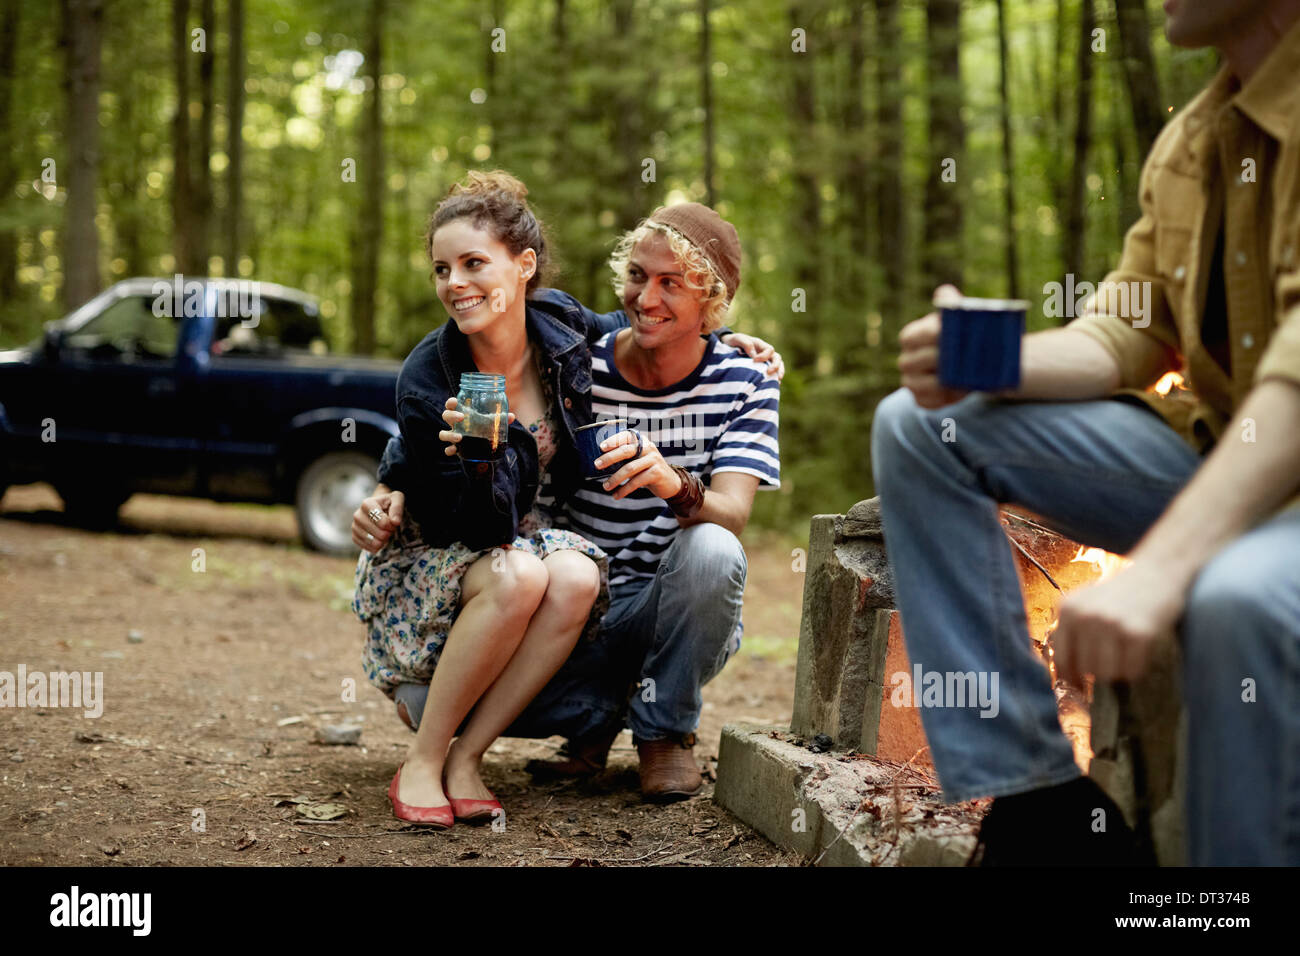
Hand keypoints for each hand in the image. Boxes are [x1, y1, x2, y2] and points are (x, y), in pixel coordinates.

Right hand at [352, 485, 405, 552]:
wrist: (379, 508)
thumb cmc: (389, 503)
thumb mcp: (397, 499)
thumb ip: (397, 508)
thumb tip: (395, 522)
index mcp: (367, 503)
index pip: (381, 521)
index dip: (391, 525)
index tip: (394, 523)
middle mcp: (357, 515)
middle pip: (378, 533)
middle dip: (388, 533)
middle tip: (390, 529)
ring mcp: (355, 526)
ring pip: (372, 541)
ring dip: (383, 541)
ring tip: (385, 534)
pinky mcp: (354, 536)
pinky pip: (366, 547)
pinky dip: (376, 547)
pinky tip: (380, 541)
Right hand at [438, 396, 514, 456]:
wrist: (482, 448)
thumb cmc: (484, 430)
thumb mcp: (491, 423)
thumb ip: (500, 419)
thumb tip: (511, 416)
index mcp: (461, 414)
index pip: (452, 405)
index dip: (451, 402)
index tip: (455, 401)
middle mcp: (455, 425)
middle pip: (446, 416)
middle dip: (451, 415)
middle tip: (461, 417)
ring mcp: (453, 436)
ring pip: (443, 434)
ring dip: (449, 434)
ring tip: (459, 437)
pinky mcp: (455, 449)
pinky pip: (447, 450)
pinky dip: (449, 450)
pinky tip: (455, 450)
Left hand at [596, 431, 682, 500]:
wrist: (670, 482)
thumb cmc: (646, 470)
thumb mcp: (637, 460)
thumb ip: (624, 457)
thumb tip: (599, 463)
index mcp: (641, 441)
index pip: (626, 436)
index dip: (613, 440)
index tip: (601, 447)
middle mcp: (648, 447)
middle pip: (626, 450)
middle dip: (610, 458)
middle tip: (597, 465)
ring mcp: (654, 459)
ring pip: (630, 468)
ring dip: (615, 478)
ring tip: (605, 487)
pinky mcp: (657, 473)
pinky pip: (637, 482)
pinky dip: (624, 490)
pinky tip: (616, 495)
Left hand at [721, 332, 784, 379]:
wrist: (728, 346)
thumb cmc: (733, 341)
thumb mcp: (737, 339)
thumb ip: (746, 344)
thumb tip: (754, 357)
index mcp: (760, 345)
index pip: (769, 350)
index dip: (764, 356)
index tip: (754, 360)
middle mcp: (765, 353)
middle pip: (777, 358)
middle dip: (775, 365)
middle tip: (769, 372)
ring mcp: (765, 361)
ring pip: (778, 366)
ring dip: (778, 373)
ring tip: (777, 382)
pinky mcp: (761, 369)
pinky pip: (771, 374)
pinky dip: (773, 380)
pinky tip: (770, 387)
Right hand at [898, 284, 968, 408]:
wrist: (979, 364)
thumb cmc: (967, 336)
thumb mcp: (962, 319)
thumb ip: (954, 307)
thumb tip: (945, 292)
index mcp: (912, 337)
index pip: (909, 337)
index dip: (926, 335)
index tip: (946, 333)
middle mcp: (907, 359)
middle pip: (909, 362)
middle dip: (934, 360)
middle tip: (957, 359)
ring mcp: (911, 381)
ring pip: (915, 384)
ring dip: (938, 383)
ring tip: (961, 378)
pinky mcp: (921, 399)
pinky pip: (925, 402)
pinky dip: (942, 399)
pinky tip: (959, 392)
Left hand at [1052, 564, 1183, 684]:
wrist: (1158, 572)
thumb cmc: (1120, 594)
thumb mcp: (1086, 604)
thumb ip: (1072, 632)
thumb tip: (1065, 676)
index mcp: (1068, 609)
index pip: (1062, 658)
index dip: (1071, 678)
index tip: (1080, 688)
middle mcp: (1086, 616)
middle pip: (1086, 669)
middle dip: (1099, 671)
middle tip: (1113, 658)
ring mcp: (1112, 623)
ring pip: (1106, 674)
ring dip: (1118, 672)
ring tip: (1126, 653)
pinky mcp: (1138, 632)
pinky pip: (1132, 670)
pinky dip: (1137, 668)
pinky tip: (1140, 650)